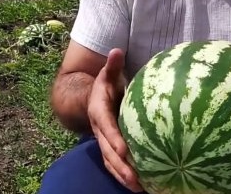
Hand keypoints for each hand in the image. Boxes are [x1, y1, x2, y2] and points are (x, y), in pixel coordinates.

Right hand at [87, 48, 143, 191]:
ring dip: (123, 177)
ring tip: (140, 189)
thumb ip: (112, 65)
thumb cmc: (104, 86)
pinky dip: (125, 176)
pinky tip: (142, 187)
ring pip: (112, 163)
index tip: (126, 150)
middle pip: (109, 152)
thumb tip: (116, 50)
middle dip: (121, 167)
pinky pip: (116, 165)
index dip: (115, 140)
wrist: (87, 100)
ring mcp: (104, 142)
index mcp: (99, 113)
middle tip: (135, 179)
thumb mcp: (106, 74)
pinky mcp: (110, 149)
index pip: (107, 128)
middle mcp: (100, 131)